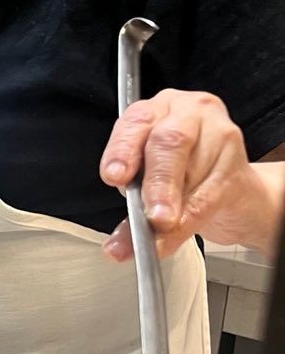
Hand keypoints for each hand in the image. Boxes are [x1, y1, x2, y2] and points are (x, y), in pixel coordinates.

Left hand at [99, 89, 275, 259]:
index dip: (123, 149)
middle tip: (152, 216)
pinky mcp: (238, 165)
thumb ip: (132, 203)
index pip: (137, 121)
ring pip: (192, 171)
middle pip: (170, 141)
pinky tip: (176, 234)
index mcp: (157, 110)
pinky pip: (211, 195)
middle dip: (157, 182)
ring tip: (160, 230)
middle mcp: (189, 112)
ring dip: (173, 208)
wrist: (229, 189)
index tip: (114, 176)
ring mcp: (219, 133)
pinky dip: (189, 221)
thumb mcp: (145, 181)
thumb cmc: (178, 176)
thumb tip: (120, 243)